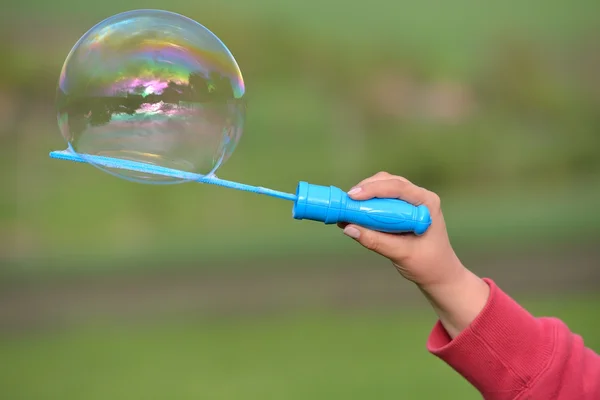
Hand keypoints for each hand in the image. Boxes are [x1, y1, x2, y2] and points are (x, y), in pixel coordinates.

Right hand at [340, 172, 489, 336]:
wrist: (439, 274)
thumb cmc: (427, 264)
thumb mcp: (401, 254)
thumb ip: (376, 241)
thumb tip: (348, 228)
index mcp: (427, 203)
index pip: (398, 188)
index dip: (374, 189)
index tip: (353, 196)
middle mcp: (420, 197)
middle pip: (389, 182)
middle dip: (366, 188)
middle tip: (347, 200)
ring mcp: (411, 201)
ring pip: (384, 186)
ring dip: (366, 193)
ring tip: (348, 206)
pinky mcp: (402, 209)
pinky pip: (383, 199)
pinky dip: (368, 203)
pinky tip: (354, 212)